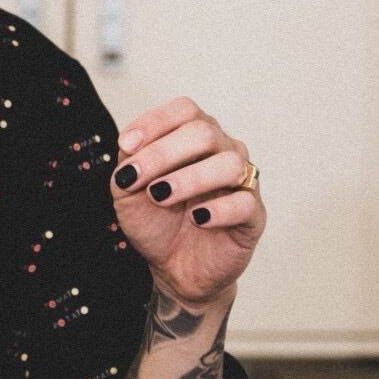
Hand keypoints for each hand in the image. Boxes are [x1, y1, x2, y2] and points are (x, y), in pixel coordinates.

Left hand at [110, 95, 264, 308]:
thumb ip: (127, 164)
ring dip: (190, 178)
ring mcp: (241, 183)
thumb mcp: (128, 191)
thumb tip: (130, 145)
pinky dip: (219, 209)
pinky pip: (245, 203)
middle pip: (205, 132)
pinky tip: (197, 218)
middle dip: (163, 153)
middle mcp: (223, 152)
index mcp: (195, 138)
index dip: (154, 122)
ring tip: (161, 196)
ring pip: (229, 164)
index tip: (126, 146)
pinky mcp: (253, 216)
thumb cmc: (156, 222)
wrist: (174, 268)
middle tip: (134, 178)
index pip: (185, 110)